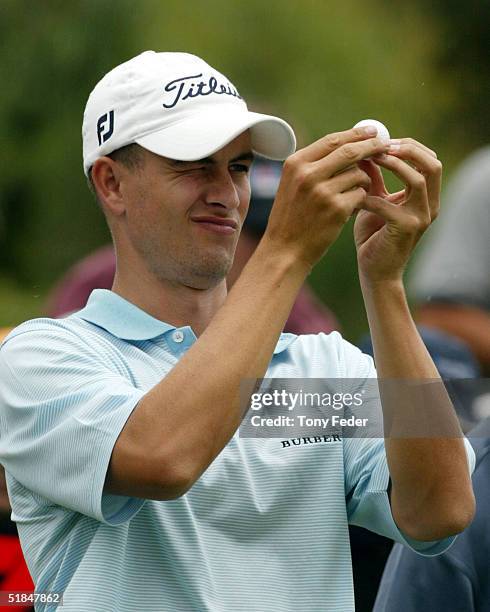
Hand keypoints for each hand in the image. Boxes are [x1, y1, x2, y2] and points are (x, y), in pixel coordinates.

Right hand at [264, 127, 389, 267]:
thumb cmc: (292, 217)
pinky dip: (360, 200)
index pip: (332, 140)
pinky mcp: (337, 209)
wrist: (285, 250)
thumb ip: (314, 164)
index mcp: (296, 163)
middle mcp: (307, 174)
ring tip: (351, 195)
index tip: (373, 132)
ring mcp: (322, 192)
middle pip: (350, 151)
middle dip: (372, 147)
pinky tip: (349, 209)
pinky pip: (361, 194)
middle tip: (386, 146)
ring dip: (362, 182)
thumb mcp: (293, 184)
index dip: (356, 134)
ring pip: (358, 174)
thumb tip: (349, 143)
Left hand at [353, 138, 441, 282]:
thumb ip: (373, 178)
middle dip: (407, 150)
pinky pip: (390, 204)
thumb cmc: (373, 236)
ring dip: (394, 166)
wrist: (375, 271)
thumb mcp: (375, 200)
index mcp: (426, 197)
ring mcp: (421, 218)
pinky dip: (371, 197)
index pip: (428, 160)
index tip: (381, 140)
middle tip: (380, 145)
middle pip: (432, 164)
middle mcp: (430, 206)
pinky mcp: (406, 229)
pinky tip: (354, 196)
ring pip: (418, 180)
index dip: (407, 146)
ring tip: (370, 161)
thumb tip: (363, 149)